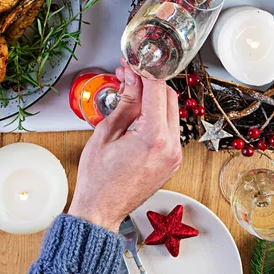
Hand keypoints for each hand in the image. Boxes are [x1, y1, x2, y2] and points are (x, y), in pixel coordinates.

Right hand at [67, 63, 181, 229]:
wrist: (101, 211)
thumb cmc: (98, 179)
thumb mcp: (106, 133)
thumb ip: (125, 102)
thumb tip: (132, 78)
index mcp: (154, 138)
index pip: (157, 90)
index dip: (145, 71)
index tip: (133, 63)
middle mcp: (171, 147)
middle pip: (169, 97)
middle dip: (149, 83)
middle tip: (128, 75)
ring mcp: (175, 155)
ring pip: (171, 111)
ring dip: (153, 98)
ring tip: (129, 93)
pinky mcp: (172, 160)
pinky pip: (169, 128)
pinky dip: (156, 116)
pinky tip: (137, 113)